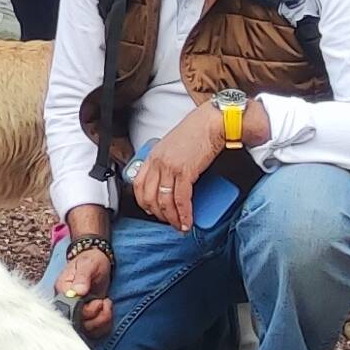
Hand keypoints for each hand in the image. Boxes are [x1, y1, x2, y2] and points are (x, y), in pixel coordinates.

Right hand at [53, 242, 113, 333]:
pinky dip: (104, 324)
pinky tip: (108, 309)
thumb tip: (78, 291)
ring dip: (101, 321)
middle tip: (104, 302)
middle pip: (78, 323)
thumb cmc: (91, 260)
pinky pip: (95, 330)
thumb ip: (82, 277)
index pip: (70, 310)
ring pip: (87, 329)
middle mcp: (68, 304)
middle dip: (96, 317)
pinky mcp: (88, 315)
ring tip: (107, 304)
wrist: (97, 260)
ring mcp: (78, 311)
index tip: (98, 301)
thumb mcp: (87, 264)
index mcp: (63, 290)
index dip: (86, 311)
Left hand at [127, 105, 225, 229]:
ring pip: (164, 202)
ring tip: (180, 226)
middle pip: (149, 197)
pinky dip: (184, 214)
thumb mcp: (173, 146)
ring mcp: (170, 168)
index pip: (138, 184)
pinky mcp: (185, 172)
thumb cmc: (197, 131)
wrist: (212, 123)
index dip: (144, 202)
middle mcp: (158, 162)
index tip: (152, 210)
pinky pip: (181, 200)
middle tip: (169, 222)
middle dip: (159, 215)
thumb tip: (168, 180)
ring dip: (172, 219)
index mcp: (153, 155)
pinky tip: (187, 221)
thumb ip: (166, 161)